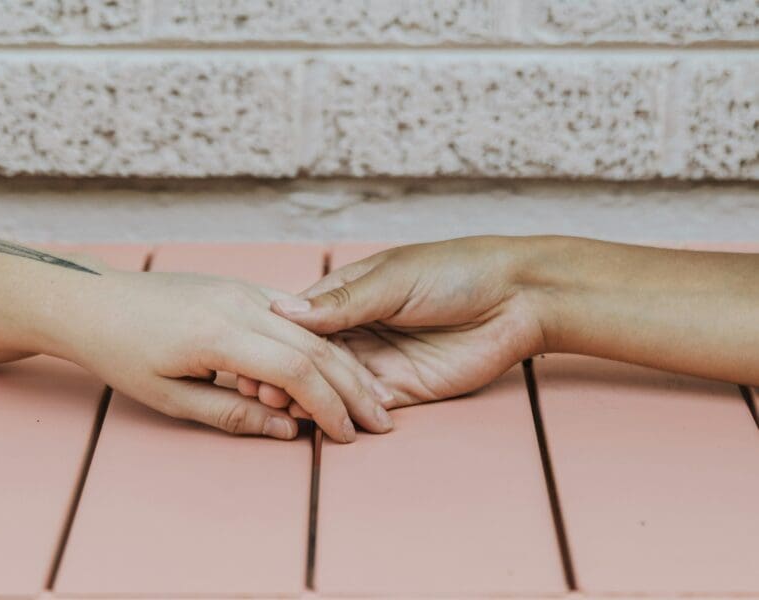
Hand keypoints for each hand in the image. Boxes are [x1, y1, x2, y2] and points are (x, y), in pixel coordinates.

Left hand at [41, 270, 393, 441]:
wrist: (93, 300)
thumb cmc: (121, 352)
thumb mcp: (170, 397)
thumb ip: (233, 414)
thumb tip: (287, 432)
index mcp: (218, 334)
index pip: (295, 371)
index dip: (329, 406)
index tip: (349, 435)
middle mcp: (239, 304)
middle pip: (315, 347)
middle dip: (352, 388)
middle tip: (380, 422)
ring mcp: (242, 289)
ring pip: (311, 328)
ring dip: (345, 363)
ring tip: (370, 396)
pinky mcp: (240, 286)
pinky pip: (293, 314)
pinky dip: (320, 341)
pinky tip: (338, 363)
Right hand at [268, 237, 545, 407]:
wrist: (517, 298)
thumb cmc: (456, 271)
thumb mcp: (392, 279)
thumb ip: (342, 302)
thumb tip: (284, 311)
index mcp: (351, 294)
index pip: (303, 321)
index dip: (278, 339)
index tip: (250, 353)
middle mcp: (359, 329)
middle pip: (313, 358)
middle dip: (288, 374)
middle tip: (261, 388)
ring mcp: (380, 361)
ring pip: (332, 385)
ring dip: (308, 397)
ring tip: (281, 406)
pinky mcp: (403, 390)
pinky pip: (364, 405)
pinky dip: (341, 413)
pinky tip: (317, 419)